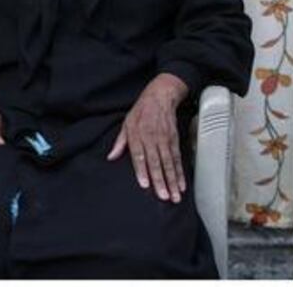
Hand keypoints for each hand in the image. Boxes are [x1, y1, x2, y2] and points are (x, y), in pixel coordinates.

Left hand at [107, 73, 189, 202]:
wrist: (160, 96)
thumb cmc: (141, 111)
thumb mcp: (127, 122)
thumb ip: (120, 142)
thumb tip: (111, 157)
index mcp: (137, 133)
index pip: (139, 154)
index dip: (141, 169)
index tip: (144, 184)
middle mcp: (151, 137)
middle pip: (156, 161)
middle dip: (160, 180)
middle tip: (163, 196)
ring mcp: (164, 139)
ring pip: (168, 162)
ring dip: (172, 180)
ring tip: (174, 196)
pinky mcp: (174, 140)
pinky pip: (177, 159)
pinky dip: (180, 172)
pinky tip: (181, 185)